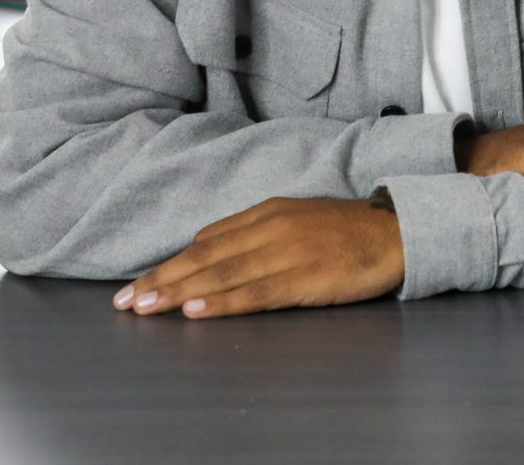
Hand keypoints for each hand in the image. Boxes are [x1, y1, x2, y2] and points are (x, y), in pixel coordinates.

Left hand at [110, 194, 403, 319]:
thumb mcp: (295, 217)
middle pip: (205, 257)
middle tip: (126, 301)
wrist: (397, 233)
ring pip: (222, 275)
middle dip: (162, 280)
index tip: (138, 284)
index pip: (207, 241)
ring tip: (148, 307)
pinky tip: (197, 310)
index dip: (170, 264)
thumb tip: (206, 244)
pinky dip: (223, 302)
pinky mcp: (304, 277)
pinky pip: (256, 292)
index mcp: (267, 214)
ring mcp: (287, 253)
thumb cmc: (347, 230)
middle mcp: (270, 229)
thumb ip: (253, 231)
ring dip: (180, 292)